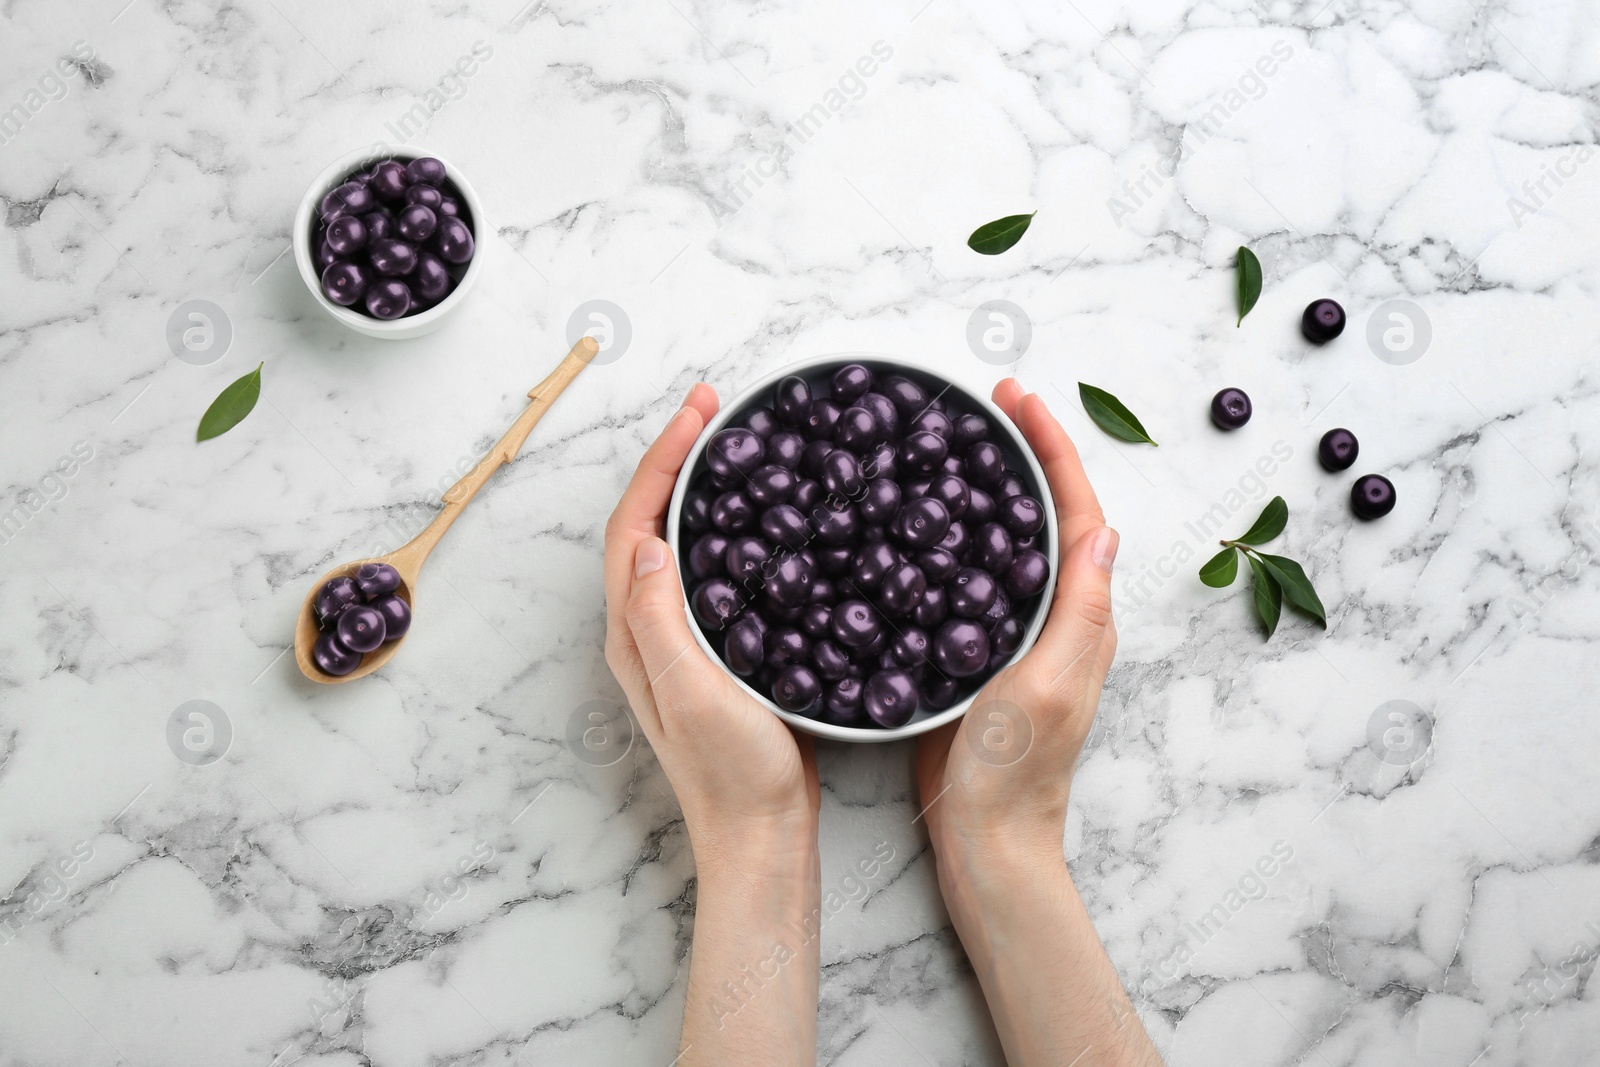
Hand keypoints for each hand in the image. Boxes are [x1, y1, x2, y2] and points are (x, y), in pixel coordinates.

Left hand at [602, 384, 819, 860]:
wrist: (761, 834)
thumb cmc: (729, 772)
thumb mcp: (689, 690)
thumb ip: (661, 618)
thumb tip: (648, 542)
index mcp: (633, 631)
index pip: (635, 525)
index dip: (660, 462)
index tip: (698, 414)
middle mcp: (649, 628)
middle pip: (650, 522)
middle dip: (676, 458)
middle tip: (716, 409)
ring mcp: (682, 640)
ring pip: (682, 542)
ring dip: (700, 487)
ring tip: (736, 445)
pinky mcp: (718, 652)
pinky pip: (716, 571)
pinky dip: (731, 529)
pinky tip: (766, 520)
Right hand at [916, 378, 1118, 865]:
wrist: (984, 845)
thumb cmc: (1016, 776)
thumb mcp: (1050, 688)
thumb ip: (1079, 614)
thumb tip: (1103, 528)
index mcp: (1080, 617)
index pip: (1075, 511)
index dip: (1051, 447)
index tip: (1016, 397)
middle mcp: (1054, 618)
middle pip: (1045, 514)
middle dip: (1022, 451)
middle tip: (981, 403)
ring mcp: (1014, 636)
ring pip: (1006, 542)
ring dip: (989, 487)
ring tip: (950, 442)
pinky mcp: (974, 656)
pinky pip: (969, 580)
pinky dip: (952, 538)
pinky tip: (915, 526)